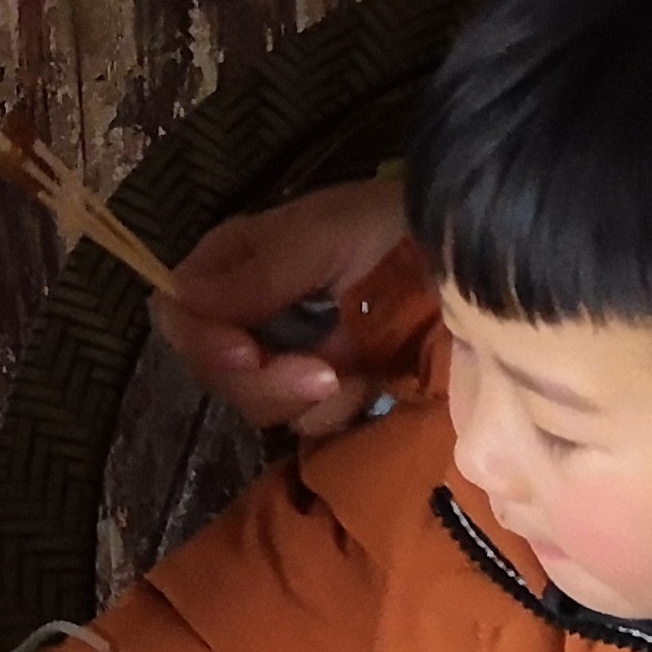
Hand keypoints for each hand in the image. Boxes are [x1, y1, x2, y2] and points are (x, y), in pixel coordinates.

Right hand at [154, 180, 414, 440]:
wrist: (475, 266)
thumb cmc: (399, 230)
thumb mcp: (327, 236)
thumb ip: (256, 273)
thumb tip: (176, 298)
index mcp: (238, 260)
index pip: (178, 311)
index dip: (201, 341)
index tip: (245, 355)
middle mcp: (251, 308)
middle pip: (212, 369)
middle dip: (262, 382)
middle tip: (324, 375)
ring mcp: (288, 352)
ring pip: (254, 403)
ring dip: (304, 399)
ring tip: (357, 375)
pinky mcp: (325, 388)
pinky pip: (303, 422)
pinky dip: (337, 411)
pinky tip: (370, 383)